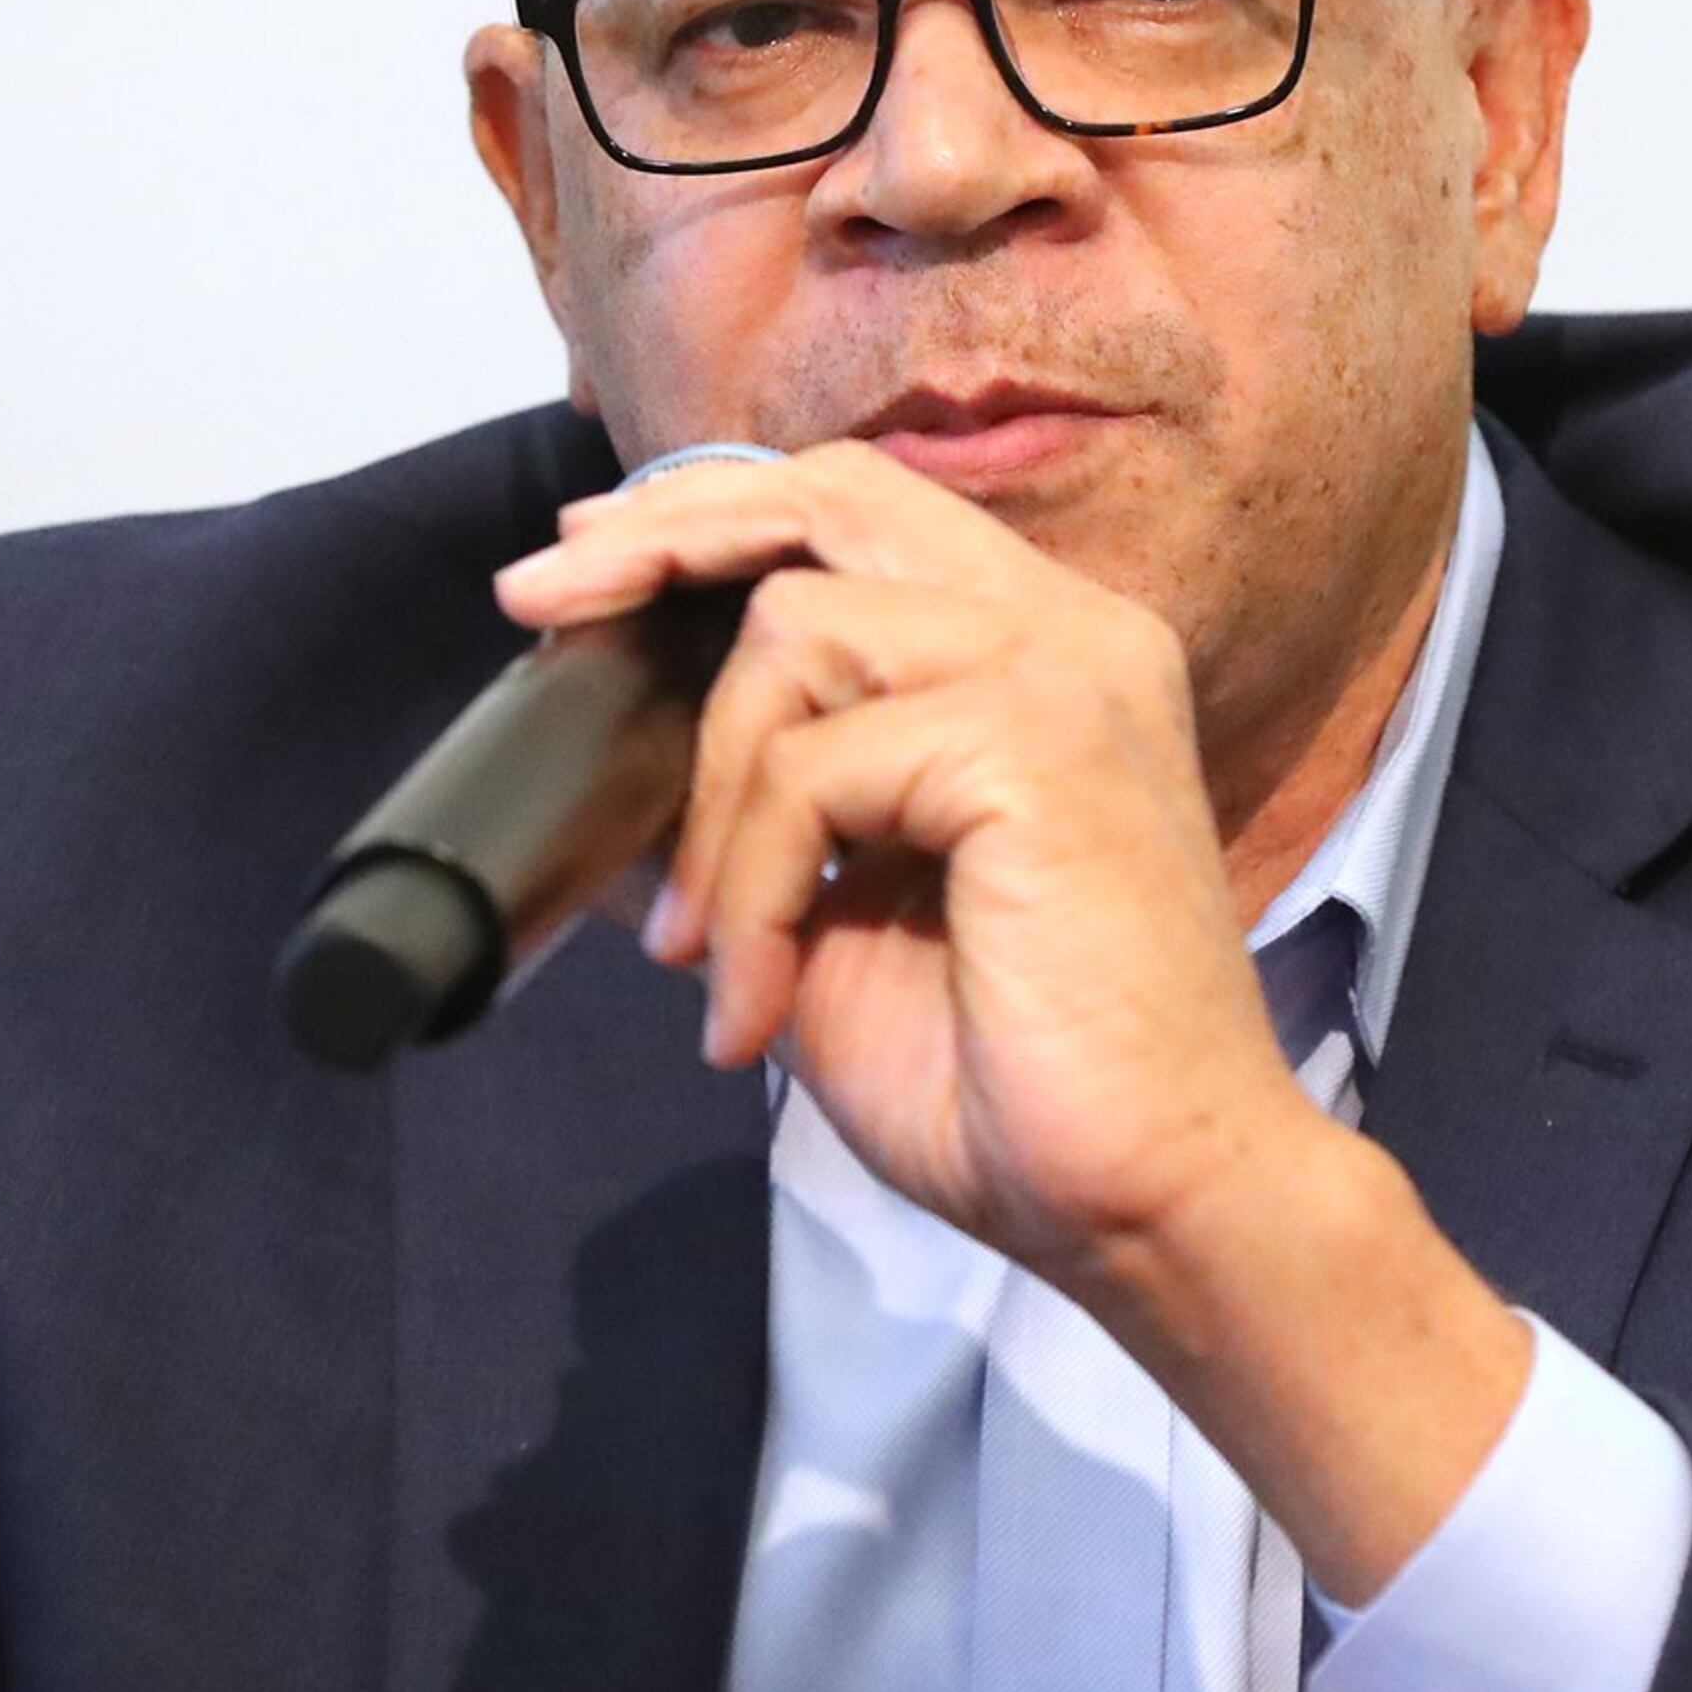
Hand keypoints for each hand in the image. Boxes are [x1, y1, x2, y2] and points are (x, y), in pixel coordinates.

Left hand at [496, 436, 1532, 1601]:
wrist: (1149, 1200)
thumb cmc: (1019, 1084)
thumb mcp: (844, 912)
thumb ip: (767, 809)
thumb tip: (626, 759)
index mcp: (1044, 657)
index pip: (860, 512)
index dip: (715, 516)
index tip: (590, 563)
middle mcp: (1069, 633)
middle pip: (831, 492)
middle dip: (668, 532)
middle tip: (541, 601)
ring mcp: (1062, 674)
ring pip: (795, 632)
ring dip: (714, 803)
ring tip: (710, 953)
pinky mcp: (1036, 741)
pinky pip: (812, 765)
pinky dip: (753, 891)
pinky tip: (759, 1001)